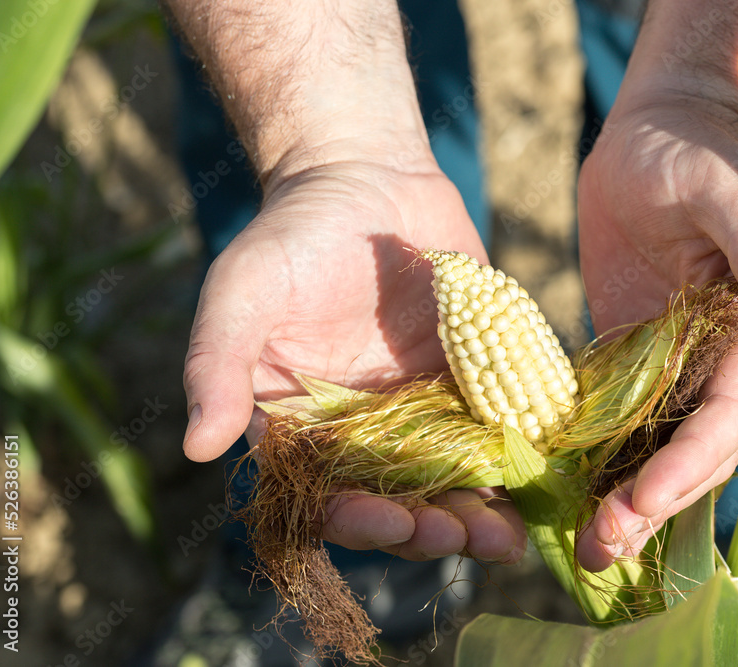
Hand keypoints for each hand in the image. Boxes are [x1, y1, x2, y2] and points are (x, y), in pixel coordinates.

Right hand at [182, 159, 525, 563]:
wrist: (365, 177)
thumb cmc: (291, 234)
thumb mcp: (243, 291)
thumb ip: (216, 365)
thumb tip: (197, 447)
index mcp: (305, 429)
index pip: (329, 499)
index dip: (359, 522)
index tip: (392, 522)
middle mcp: (364, 434)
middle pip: (399, 505)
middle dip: (430, 531)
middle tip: (463, 537)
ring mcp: (423, 412)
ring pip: (453, 484)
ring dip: (479, 516)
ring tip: (507, 537)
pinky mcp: (470, 384)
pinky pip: (496, 435)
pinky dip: (517, 463)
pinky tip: (540, 481)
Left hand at [574, 98, 737, 570]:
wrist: (652, 137)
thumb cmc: (693, 152)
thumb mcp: (719, 189)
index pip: (732, 414)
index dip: (693, 461)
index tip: (644, 497)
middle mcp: (717, 362)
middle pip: (695, 451)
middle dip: (654, 502)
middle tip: (602, 547)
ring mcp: (670, 366)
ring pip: (656, 449)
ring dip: (625, 500)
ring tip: (585, 546)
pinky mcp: (627, 358)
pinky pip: (615, 422)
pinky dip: (596, 460)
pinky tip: (562, 491)